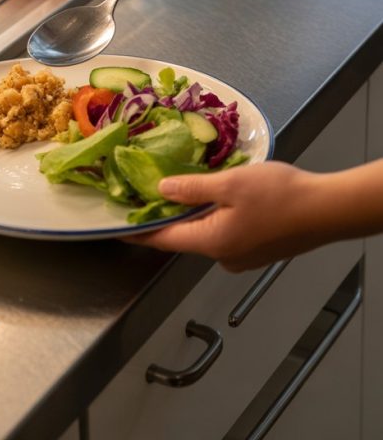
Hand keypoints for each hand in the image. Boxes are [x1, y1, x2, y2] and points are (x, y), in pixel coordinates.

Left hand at [129, 162, 330, 271]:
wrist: (326, 209)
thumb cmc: (279, 195)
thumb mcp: (229, 184)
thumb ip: (192, 188)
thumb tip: (162, 190)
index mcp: (211, 242)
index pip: (162, 239)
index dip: (137, 232)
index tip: (116, 227)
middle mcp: (223, 256)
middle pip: (184, 236)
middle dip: (168, 216)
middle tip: (148, 194)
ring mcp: (243, 257)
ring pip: (207, 232)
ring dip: (195, 213)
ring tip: (185, 188)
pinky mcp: (258, 250)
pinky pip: (226, 233)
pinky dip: (216, 216)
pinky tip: (221, 197)